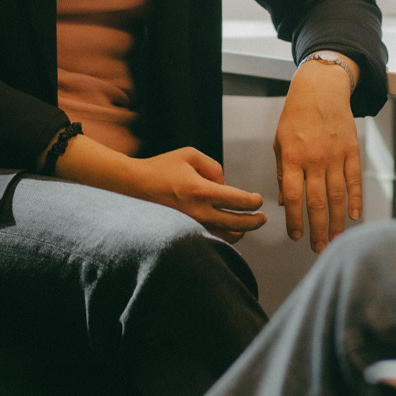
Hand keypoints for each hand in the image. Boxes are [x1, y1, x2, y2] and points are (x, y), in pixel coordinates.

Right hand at [56, 134, 266, 242]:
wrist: (133, 187)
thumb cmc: (162, 168)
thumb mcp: (190, 155)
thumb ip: (214, 167)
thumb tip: (226, 186)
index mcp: (201, 191)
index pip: (238, 201)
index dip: (253, 202)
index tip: (258, 201)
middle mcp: (198, 212)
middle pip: (237, 224)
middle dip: (254, 222)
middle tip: (262, 218)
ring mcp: (191, 226)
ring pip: (226, 237)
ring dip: (241, 231)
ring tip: (246, 225)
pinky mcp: (184, 234)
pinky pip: (211, 241)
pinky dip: (224, 237)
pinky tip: (229, 231)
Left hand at [275, 56, 362, 252]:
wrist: (320, 88)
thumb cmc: (295, 116)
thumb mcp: (280, 142)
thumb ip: (283, 173)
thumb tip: (285, 204)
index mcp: (292, 157)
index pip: (293, 197)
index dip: (295, 221)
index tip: (296, 237)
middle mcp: (314, 159)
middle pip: (316, 202)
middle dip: (316, 229)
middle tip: (318, 248)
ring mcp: (335, 155)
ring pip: (337, 195)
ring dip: (337, 221)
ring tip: (336, 240)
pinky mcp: (351, 150)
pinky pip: (354, 180)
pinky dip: (355, 199)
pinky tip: (354, 216)